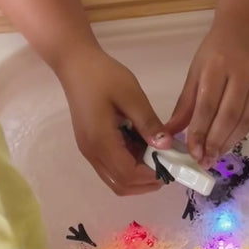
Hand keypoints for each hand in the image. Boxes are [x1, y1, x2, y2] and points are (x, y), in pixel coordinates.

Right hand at [57, 44, 166, 195]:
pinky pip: (111, 166)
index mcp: (101, 142)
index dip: (152, 175)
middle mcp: (92, 153)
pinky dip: (129, 165)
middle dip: (147, 182)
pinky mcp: (91, 145)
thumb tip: (166, 147)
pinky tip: (143, 148)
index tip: (173, 164)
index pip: (128, 174)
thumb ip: (148, 123)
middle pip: (120, 184)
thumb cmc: (103, 76)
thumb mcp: (131, 95)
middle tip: (168, 165)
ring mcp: (89, 151)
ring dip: (138, 175)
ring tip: (158, 157)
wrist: (75, 64)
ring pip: (115, 179)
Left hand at [165, 15, 248, 162]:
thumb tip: (169, 133)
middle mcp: (241, 74)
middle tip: (205, 161)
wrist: (248, 28)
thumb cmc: (216, 50)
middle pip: (229, 115)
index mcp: (216, 67)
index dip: (200, 131)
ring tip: (216, 156)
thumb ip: (185, 104)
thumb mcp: (195, 71)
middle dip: (216, 142)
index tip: (193, 152)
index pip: (208, 105)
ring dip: (230, 141)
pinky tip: (230, 142)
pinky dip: (242, 132)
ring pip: (245, 119)